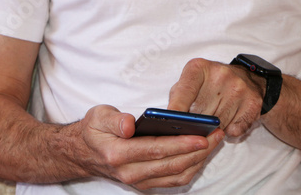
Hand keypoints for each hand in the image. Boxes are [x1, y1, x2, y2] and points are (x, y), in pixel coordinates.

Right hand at [77, 105, 224, 189]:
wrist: (83, 153)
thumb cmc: (94, 131)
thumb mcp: (98, 116)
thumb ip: (114, 119)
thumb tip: (130, 125)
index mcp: (119, 154)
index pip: (157, 149)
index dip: (182, 144)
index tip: (202, 136)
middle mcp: (130, 173)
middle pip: (172, 165)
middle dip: (199, 151)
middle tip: (216, 135)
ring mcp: (139, 182)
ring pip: (176, 175)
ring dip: (199, 160)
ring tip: (214, 142)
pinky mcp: (146, 184)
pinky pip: (173, 180)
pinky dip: (191, 168)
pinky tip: (202, 153)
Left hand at [167, 58, 264, 136]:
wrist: (247, 78)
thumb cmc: (210, 84)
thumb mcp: (190, 83)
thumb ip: (178, 98)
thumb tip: (171, 121)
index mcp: (199, 68)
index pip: (184, 92)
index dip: (176, 109)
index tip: (171, 123)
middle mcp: (221, 74)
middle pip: (201, 113)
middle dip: (196, 124)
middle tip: (195, 125)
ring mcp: (239, 88)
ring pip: (218, 125)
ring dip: (213, 129)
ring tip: (214, 118)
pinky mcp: (253, 102)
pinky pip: (234, 129)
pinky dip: (229, 131)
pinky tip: (230, 119)